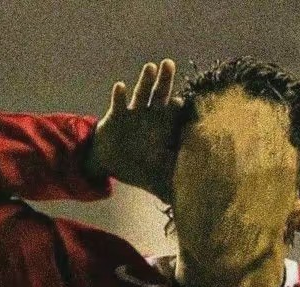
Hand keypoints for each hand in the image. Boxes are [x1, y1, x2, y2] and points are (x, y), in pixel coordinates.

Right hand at [87, 58, 183, 203]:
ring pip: (141, 92)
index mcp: (162, 129)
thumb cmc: (137, 166)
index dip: (182, 109)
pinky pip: (118, 103)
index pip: (176, 116)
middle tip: (171, 65)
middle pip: (161, 95)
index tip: (188, 104)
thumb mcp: (155, 180)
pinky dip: (119, 95)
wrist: (110, 161)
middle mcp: (150, 116)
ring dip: (146, 80)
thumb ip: (172, 190)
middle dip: (166, 80)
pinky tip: (119, 86)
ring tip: (151, 67)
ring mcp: (133, 112)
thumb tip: (187, 207)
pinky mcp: (116, 115)